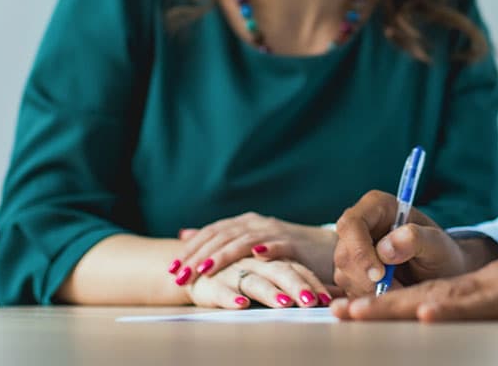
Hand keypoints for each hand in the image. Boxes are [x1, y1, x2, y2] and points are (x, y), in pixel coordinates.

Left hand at [169, 212, 336, 288]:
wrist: (325, 250)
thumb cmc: (285, 250)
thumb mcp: (249, 241)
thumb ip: (219, 237)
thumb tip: (185, 233)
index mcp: (246, 223)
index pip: (212, 232)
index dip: (191, 249)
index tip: (171, 268)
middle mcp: (258, 224)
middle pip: (223, 237)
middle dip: (199, 256)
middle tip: (180, 275)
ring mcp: (277, 233)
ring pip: (245, 241)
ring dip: (224, 255)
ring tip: (205, 270)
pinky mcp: (295, 245)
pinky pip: (279, 246)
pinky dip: (267, 249)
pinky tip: (256, 256)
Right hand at [186, 255, 335, 308]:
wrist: (195, 265)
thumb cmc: (241, 272)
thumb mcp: (269, 272)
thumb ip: (298, 280)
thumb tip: (334, 295)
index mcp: (272, 258)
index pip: (297, 268)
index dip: (312, 281)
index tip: (328, 298)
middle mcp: (255, 261)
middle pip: (280, 271)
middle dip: (297, 286)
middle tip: (312, 301)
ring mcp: (233, 270)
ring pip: (254, 280)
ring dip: (269, 292)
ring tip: (284, 303)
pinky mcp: (210, 282)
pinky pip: (221, 290)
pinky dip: (231, 297)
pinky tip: (241, 304)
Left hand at [331, 228, 497, 320]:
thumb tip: (482, 340)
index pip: (438, 298)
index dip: (394, 308)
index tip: (356, 316)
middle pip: (430, 293)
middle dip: (381, 306)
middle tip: (336, 314)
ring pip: (448, 294)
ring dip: (399, 306)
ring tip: (358, 314)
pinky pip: (489, 301)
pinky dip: (455, 308)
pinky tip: (425, 314)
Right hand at [333, 190, 496, 297]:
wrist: (444, 273)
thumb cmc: (442, 253)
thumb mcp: (437, 244)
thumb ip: (415, 239)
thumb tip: (385, 248)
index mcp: (377, 206)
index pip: (352, 224)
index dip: (359, 250)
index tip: (380, 275)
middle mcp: (360, 226)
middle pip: (344, 254)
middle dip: (366, 279)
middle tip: (396, 289)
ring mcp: (353, 251)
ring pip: (344, 276)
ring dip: (370, 291)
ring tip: (401, 289)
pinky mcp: (352, 274)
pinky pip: (349, 291)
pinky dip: (369, 299)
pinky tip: (392, 293)